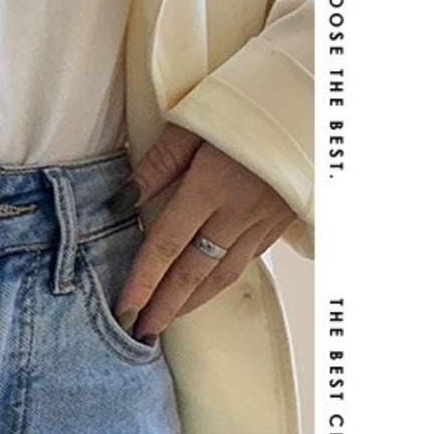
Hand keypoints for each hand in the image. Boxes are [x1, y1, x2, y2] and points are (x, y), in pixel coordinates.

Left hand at [114, 124, 296, 340]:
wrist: (314, 100)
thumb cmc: (247, 103)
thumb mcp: (192, 124)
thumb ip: (156, 166)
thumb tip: (120, 202)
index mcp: (210, 187)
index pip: (167, 245)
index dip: (143, 281)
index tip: (125, 309)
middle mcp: (238, 212)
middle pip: (194, 271)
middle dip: (165, 306)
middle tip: (140, 333)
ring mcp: (263, 220)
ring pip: (223, 273)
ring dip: (192, 301)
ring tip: (167, 319)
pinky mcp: (280, 221)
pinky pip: (246, 259)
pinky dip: (220, 280)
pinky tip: (204, 288)